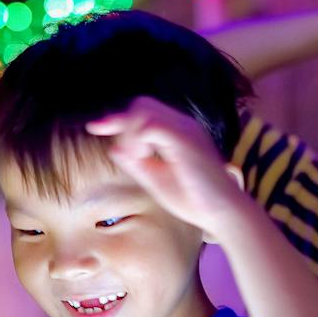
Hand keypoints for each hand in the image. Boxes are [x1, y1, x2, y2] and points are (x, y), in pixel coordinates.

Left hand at [86, 98, 243, 236]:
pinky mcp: (185, 140)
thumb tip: (114, 148)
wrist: (223, 213)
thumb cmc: (194, 199)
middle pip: (141, 104)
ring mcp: (186, 129)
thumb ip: (135, 163)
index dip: (116, 118)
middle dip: (122, 123)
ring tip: (138, 160)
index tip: (94, 127)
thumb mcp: (156, 179)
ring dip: (130, 134)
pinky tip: (142, 158)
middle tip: (128, 155)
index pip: (143, 111)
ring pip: (143, 110)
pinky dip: (138, 140)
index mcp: (177, 131)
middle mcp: (183, 124)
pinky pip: (150, 126)